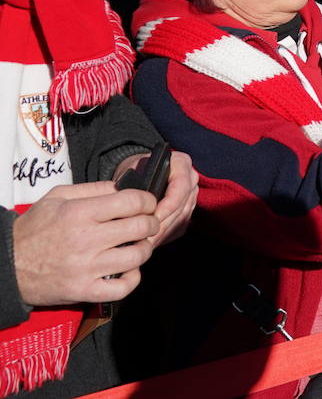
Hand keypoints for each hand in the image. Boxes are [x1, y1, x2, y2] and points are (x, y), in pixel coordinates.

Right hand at [12, 182, 159, 306]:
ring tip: (137, 245)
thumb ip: (93, 189)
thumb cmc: (34, 228)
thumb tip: (124, 186)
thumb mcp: (56, 198)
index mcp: (79, 213)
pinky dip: (133, 279)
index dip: (147, 201)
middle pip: (141, 227)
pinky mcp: (83, 291)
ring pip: (137, 256)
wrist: (7, 265)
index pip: (132, 202)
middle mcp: (85, 240)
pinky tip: (128, 270)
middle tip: (147, 223)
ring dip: (145, 249)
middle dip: (151, 222)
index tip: (147, 204)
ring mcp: (86, 268)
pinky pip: (123, 288)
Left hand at [114, 150, 198, 247]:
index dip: (168, 204)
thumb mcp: (133, 170)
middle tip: (144, 237)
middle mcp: (191, 179)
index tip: (153, 217)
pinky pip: (180, 226)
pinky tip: (150, 241)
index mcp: (181, 163)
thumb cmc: (135, 171)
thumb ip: (137, 184)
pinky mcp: (189, 211)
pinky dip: (165, 235)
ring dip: (162, 233)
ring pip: (181, 219)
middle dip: (162, 224)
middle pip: (181, 206)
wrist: (141, 172)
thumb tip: (135, 206)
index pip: (181, 187)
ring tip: (144, 243)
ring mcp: (192, 196)